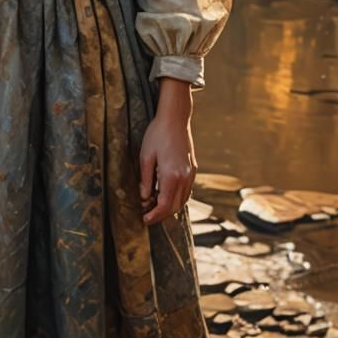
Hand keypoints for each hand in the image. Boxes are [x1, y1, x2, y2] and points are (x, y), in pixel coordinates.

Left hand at [138, 77, 196, 225]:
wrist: (175, 118)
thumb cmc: (158, 134)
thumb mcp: (145, 156)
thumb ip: (145, 179)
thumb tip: (144, 198)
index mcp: (172, 175)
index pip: (164, 205)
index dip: (154, 215)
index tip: (144, 219)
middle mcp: (184, 178)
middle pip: (175, 206)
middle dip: (161, 215)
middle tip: (147, 216)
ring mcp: (191, 174)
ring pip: (182, 200)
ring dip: (170, 208)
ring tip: (154, 207)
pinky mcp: (193, 169)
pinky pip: (186, 191)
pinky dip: (177, 198)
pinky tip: (166, 195)